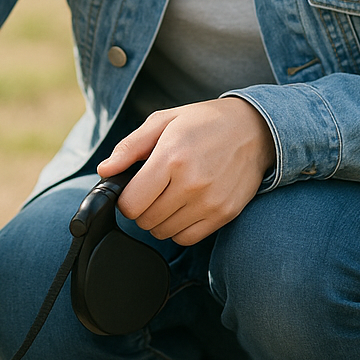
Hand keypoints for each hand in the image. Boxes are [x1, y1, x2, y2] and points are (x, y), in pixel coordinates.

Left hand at [97, 97, 275, 245]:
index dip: (125, 199)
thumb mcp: (163, 121)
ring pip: (164, 232)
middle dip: (141, 208)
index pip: (131, 204)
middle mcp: (191, 183)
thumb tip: (104, 170)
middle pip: (146, 221)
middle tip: (151, 189)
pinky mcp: (224, 214)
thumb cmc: (204, 121)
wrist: (254, 128)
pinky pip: (187, 238)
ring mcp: (209, 202)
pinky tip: (184, 207)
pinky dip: (179, 228)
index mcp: (171, 157)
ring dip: (159, 219)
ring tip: (169, 195)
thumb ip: (130, 147)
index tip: (132, 189)